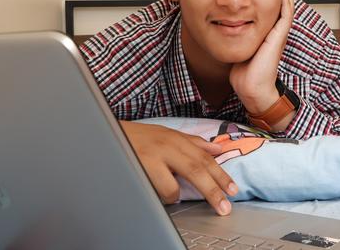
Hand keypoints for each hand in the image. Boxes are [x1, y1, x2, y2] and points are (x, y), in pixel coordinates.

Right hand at [120, 121, 237, 215]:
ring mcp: (152, 156)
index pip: (204, 158)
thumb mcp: (166, 134)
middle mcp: (166, 145)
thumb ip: (192, 143)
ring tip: (184, 200)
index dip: (220, 175)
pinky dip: (165, 195)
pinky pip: (158, 188)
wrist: (106, 132)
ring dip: (180, 194)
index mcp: (175, 138)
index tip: (233, 190)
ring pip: (177, 182)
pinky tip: (163, 195)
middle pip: (197, 169)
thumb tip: (217, 149)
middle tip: (224, 206)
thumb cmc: (137, 137)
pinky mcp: (139, 167)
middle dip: (213, 189)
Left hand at [229, 0, 294, 114]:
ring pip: (286, 5)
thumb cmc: (242, 70)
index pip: (269, 4)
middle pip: (281, 1)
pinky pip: (285, 15)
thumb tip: (220, 22)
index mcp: (265, 29)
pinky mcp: (278, 37)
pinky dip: (286, 1)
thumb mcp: (236, 43)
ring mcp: (278, 33)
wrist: (250, 87)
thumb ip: (232, 32)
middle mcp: (274, 29)